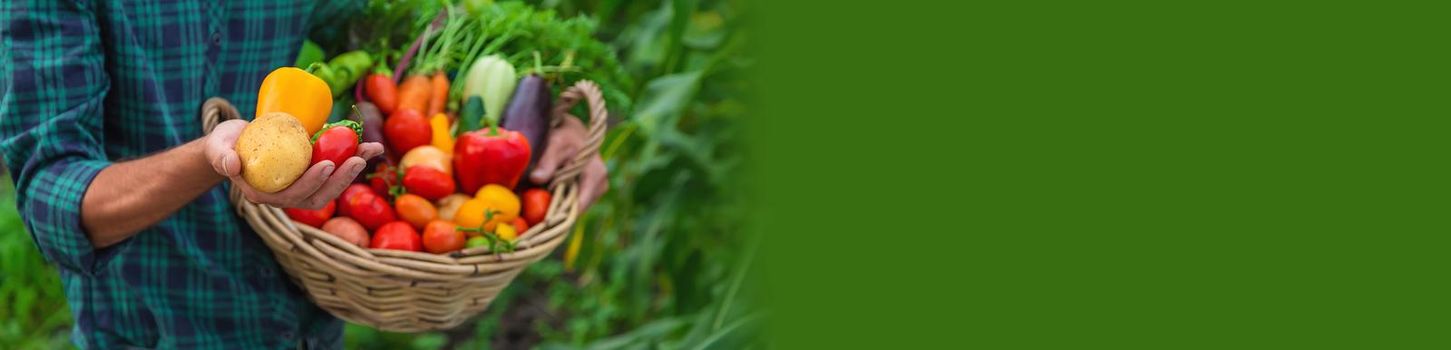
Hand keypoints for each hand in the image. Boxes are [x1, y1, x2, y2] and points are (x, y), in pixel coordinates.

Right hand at [204, 119, 383, 208]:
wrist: (235, 143)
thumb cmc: (226, 144)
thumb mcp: (219, 146)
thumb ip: (222, 156)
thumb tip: (232, 164)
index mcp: (264, 194)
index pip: (292, 194)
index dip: (312, 182)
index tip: (327, 163)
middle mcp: (285, 196)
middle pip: (319, 196)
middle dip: (341, 179)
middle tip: (359, 158)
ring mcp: (300, 188)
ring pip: (331, 187)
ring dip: (353, 171)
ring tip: (371, 150)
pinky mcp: (311, 176)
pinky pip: (335, 174)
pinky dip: (352, 160)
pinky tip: (368, 146)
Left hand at [530, 116, 608, 211]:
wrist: (574, 132)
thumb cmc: (565, 136)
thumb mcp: (555, 143)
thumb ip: (547, 161)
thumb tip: (536, 178)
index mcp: (596, 174)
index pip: (579, 205)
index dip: (559, 214)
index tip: (541, 219)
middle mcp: (601, 185)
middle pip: (576, 209)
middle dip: (556, 212)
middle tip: (535, 213)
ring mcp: (597, 190)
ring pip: (575, 208)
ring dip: (558, 207)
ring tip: (541, 200)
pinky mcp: (592, 192)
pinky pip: (575, 204)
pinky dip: (562, 202)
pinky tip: (549, 196)